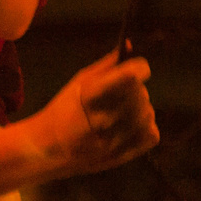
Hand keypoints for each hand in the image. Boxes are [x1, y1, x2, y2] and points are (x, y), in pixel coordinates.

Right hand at [28, 51, 158, 178]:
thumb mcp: (79, 82)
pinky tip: (130, 125)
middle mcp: (103, 120)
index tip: (138, 68)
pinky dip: (146, 127)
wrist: (48, 149)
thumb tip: (130, 45)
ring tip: (125, 109)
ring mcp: (114, 141)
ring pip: (148, 114)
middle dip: (136, 89)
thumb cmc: (64, 109)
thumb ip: (107, 65)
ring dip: (141, 108)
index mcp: (91, 96)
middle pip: (141, 94)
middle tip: (123, 92)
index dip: (140, 68)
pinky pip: (152, 135)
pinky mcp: (122, 156)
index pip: (131, 76)